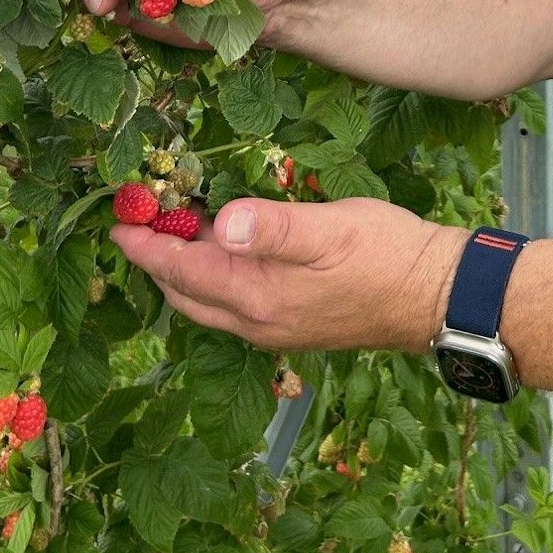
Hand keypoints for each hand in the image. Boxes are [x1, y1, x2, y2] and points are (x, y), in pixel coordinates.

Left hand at [114, 197, 468, 353]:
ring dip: (183, 272)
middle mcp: (258, 323)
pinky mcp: (294, 327)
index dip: (147, 246)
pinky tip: (222, 254)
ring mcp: (276, 330)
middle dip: (156, 260)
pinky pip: (232, 308)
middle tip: (138, 221)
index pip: (184, 270)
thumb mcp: (332, 228)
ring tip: (171, 233)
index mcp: (259, 297)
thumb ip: (273, 226)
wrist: (437, 297)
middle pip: (186, 294)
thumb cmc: (388, 254)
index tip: (116, 222)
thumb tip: (219, 222)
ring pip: (208, 304)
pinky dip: (211, 281)